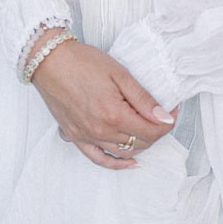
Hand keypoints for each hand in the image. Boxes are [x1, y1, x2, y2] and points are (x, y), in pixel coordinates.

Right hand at [28, 29, 178, 170]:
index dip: (167, 122)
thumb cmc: (83, 62)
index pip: (151, 131)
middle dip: (156, 131)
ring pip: (124, 152)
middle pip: (140, 142)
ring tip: (147, 128)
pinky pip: (99, 159)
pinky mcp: (76, 137)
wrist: (50, 61)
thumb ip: (143, 98)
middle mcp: (101, 131)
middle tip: (162, 114)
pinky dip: (116, 163)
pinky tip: (128, 161)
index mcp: (114, 115)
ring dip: (141, 143)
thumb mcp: (119, 73)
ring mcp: (87, 137)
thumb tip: (164, 117)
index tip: (172, 110)